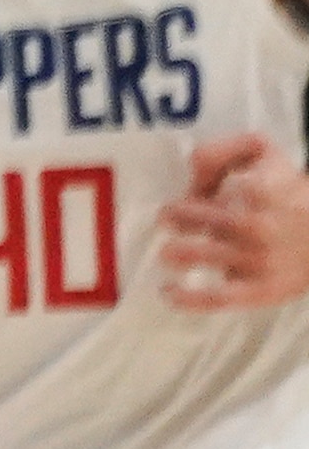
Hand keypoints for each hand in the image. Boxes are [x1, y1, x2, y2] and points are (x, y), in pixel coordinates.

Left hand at [164, 135, 308, 310]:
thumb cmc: (281, 193)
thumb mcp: (261, 157)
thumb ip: (226, 150)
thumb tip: (193, 168)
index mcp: (269, 191)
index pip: (236, 185)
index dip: (206, 188)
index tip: (190, 194)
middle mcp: (265, 226)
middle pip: (217, 220)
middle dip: (184, 217)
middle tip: (168, 218)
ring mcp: (261, 260)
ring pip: (212, 255)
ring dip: (181, 252)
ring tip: (167, 251)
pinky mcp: (260, 291)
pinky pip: (220, 298)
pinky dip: (189, 298)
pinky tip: (168, 291)